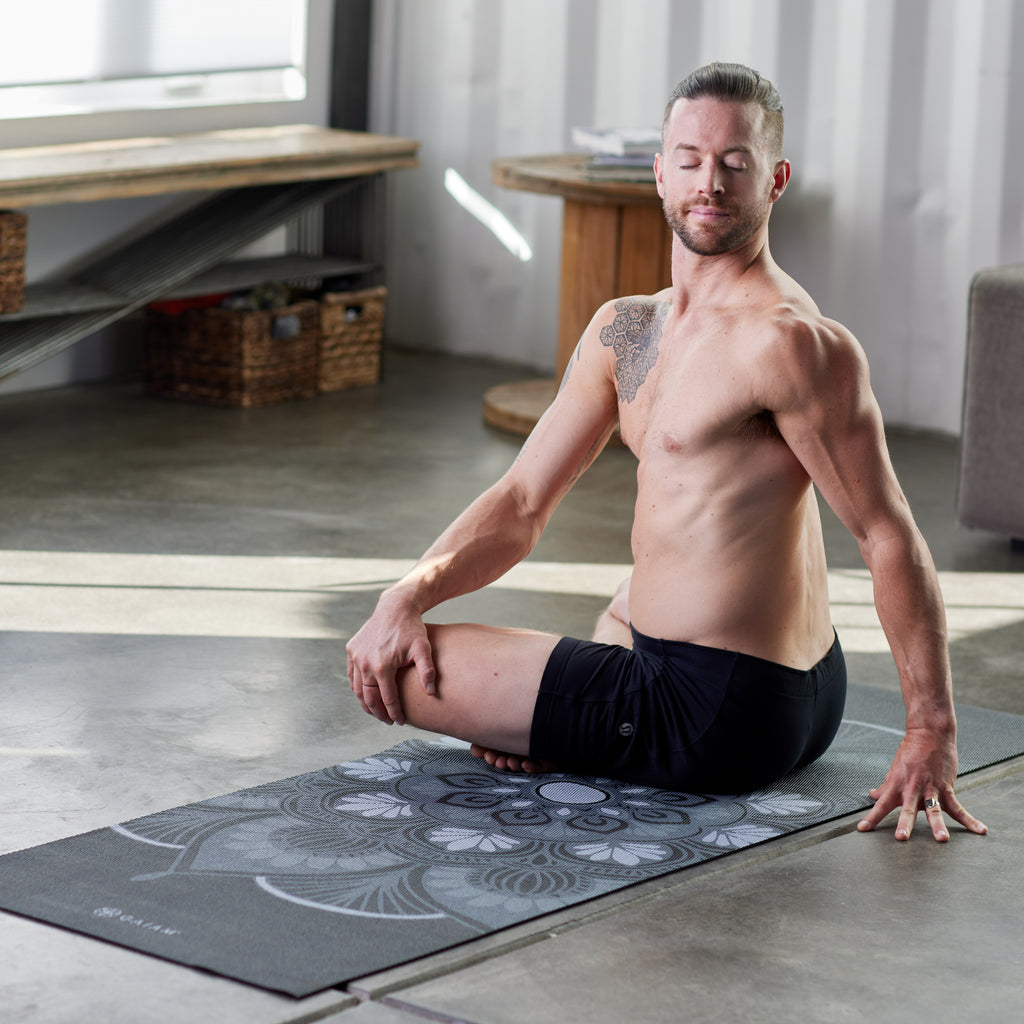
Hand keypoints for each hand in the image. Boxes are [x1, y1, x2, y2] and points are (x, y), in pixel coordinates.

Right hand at [345, 592, 436, 725]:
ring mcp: (356, 656)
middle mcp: (365, 663)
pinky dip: (357, 687)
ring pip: (357, 689)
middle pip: (369, 698)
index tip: (400, 721)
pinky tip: (366, 694)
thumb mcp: (423, 649)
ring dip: (365, 703)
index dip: (394, 713)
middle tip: (387, 721)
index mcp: (382, 667)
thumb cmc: (412, 629)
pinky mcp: (351, 650)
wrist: (395, 607)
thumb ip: (427, 672)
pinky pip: (351, 675)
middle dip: (378, 713)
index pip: (387, 699)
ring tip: (376, 712)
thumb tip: (430, 693)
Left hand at [856, 726, 987, 840]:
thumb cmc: (911, 752)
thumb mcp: (894, 769)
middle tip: (901, 837)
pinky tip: (980, 830)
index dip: (871, 818)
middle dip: (904, 824)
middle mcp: (912, 789)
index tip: (862, 829)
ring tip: (942, 839)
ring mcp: (930, 789)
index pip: (880, 805)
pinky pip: (959, 807)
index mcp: (897, 786)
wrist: (929, 734)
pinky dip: (970, 820)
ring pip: (934, 810)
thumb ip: (885, 786)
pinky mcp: (946, 788)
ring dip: (938, 825)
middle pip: (907, 810)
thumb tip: (873, 795)